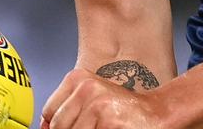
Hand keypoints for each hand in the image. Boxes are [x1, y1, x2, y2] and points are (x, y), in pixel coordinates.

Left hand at [41, 68, 166, 128]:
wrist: (158, 113)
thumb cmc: (123, 110)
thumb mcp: (92, 100)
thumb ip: (68, 109)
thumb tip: (44, 127)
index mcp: (79, 78)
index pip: (50, 112)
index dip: (56, 126)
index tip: (69, 126)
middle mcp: (87, 88)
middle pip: (59, 126)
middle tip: (94, 126)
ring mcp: (98, 106)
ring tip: (103, 127)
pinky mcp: (108, 123)